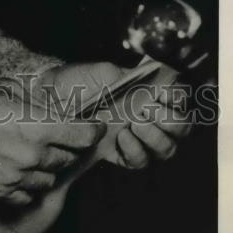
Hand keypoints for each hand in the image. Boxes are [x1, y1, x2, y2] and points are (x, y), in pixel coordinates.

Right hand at [0, 80, 104, 205]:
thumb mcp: (10, 89)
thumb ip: (39, 104)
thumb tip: (60, 111)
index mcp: (36, 126)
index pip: (81, 135)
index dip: (91, 130)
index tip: (93, 127)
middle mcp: (30, 156)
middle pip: (67, 158)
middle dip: (67, 146)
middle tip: (61, 136)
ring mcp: (13, 178)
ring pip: (49, 180)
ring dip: (48, 167)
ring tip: (37, 153)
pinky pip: (26, 197)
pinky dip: (28, 186)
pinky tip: (21, 172)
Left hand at [38, 62, 191, 170]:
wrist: (51, 98)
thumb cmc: (79, 80)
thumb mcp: (105, 72)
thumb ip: (130, 77)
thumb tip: (151, 81)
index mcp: (149, 92)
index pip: (179, 97)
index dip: (178, 98)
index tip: (163, 94)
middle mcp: (149, 116)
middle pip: (180, 128)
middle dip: (170, 121)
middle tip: (147, 111)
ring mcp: (138, 137)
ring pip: (166, 148)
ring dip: (155, 137)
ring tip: (134, 124)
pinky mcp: (123, 154)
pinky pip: (140, 160)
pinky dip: (135, 150)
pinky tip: (122, 137)